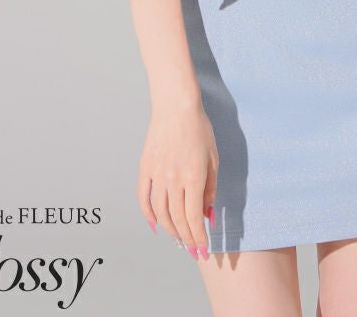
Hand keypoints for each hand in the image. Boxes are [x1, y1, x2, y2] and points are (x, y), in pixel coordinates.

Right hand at [137, 100, 218, 259]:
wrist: (176, 106)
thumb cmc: (199, 129)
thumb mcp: (213, 158)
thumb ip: (211, 188)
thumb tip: (208, 214)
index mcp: (192, 178)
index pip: (194, 218)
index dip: (198, 238)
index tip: (203, 250)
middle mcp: (172, 180)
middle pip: (177, 219)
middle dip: (186, 239)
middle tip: (192, 251)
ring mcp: (156, 175)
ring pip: (160, 213)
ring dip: (169, 230)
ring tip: (178, 240)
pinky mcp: (145, 167)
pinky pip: (143, 197)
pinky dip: (148, 214)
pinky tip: (155, 225)